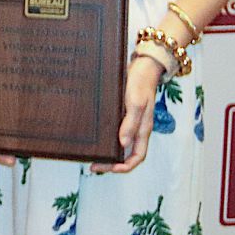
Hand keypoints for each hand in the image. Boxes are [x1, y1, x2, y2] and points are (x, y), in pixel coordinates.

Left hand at [94, 54, 163, 173]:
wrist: (142, 65)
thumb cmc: (140, 82)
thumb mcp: (135, 102)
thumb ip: (130, 123)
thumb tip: (123, 144)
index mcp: (143, 129)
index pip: (138, 156)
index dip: (125, 166)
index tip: (109, 168)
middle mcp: (137, 129)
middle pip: (127, 154)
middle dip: (112, 163)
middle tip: (93, 166)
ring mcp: (130, 122)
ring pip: (120, 144)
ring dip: (108, 152)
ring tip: (91, 155)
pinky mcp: (123, 114)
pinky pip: (115, 131)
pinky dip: (106, 138)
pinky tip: (94, 136)